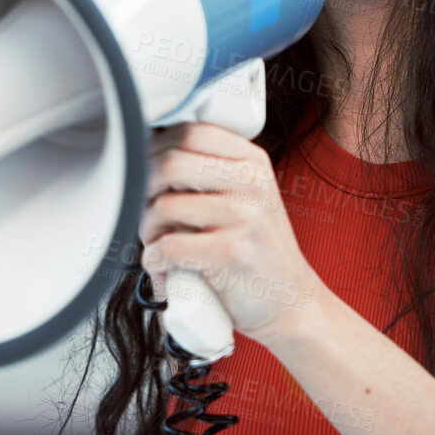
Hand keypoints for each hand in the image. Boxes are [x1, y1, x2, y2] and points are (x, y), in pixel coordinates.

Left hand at [140, 122, 323, 345]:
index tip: (145, 170)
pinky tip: (164, 268)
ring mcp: (246, 216)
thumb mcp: (247, 197)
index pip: (190, 131)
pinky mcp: (233, 253)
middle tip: (147, 215)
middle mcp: (252, 182)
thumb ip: (210, 173)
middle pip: (170, 163)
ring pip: (163, 207)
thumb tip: (147, 154)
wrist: (292, 302)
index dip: (156, 148)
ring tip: (157, 245)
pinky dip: (154, 260)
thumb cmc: (256, 250)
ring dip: (146, 231)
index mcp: (252, 161)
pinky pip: (169, 247)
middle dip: (142, 191)